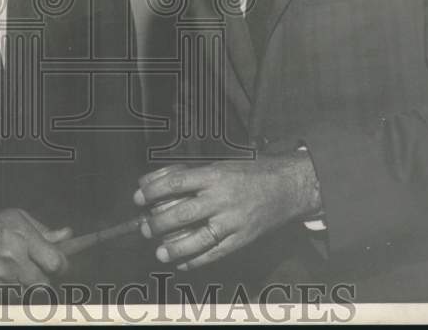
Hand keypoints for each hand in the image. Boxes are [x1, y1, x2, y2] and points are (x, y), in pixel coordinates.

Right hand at [0, 209, 71, 286]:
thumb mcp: (16, 218)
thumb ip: (43, 230)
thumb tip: (67, 235)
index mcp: (21, 236)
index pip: (55, 262)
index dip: (61, 266)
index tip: (60, 266)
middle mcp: (11, 257)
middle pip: (43, 284)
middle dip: (43, 280)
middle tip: (36, 271)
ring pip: (25, 292)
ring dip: (24, 285)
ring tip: (12, 270)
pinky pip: (7, 297)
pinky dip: (6, 290)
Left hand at [133, 153, 321, 269]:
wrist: (288, 186)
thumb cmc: (250, 172)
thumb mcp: (220, 164)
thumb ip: (192, 174)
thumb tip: (157, 182)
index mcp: (214, 175)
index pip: (176, 182)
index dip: (152, 191)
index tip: (139, 198)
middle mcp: (222, 198)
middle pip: (182, 213)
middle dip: (158, 223)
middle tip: (145, 228)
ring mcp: (233, 221)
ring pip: (198, 239)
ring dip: (174, 248)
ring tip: (160, 252)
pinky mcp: (242, 238)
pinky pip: (216, 253)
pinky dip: (197, 261)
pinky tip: (183, 264)